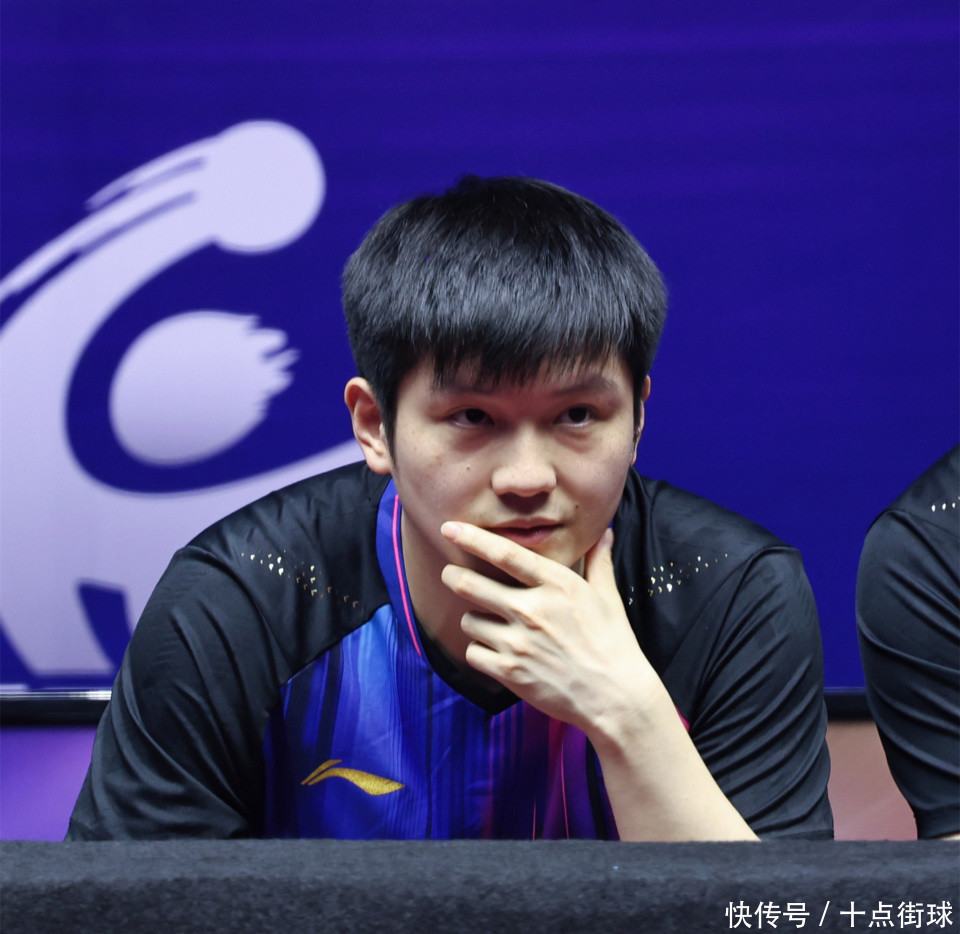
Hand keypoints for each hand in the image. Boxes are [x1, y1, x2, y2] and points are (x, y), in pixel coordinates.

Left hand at [439, 521, 659, 733]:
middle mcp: (532, 610)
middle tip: (450, 573)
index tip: (450, 528)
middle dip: (453, 575)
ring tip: (490, 623)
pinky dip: (479, 650)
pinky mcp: (509, 671)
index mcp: (556, 585)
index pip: (505, 553)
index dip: (472, 538)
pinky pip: (473, 652)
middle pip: (470, 585)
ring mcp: (518, 643)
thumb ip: (598, 560)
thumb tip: (605, 529)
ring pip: (469, 620)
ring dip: (475, 619)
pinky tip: (496, 651)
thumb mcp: (608, 596)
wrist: (615, 698)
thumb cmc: (613, 643)